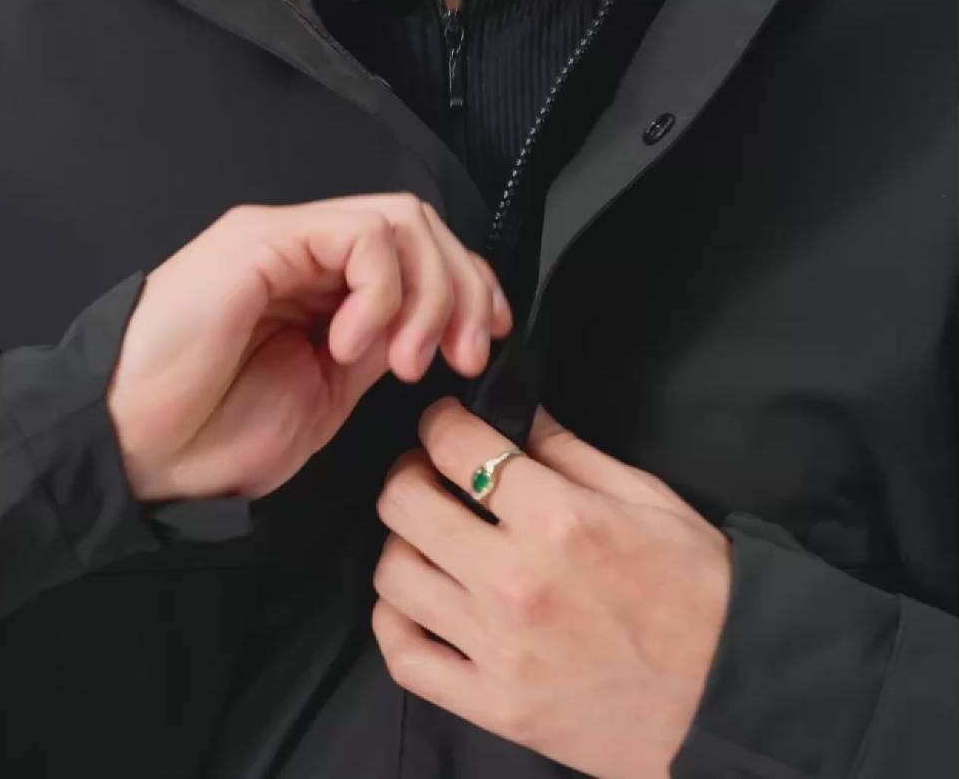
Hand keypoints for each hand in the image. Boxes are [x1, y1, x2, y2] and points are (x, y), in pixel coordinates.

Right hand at [106, 196, 511, 503]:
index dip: (470, 287)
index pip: (421, 253)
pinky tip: (354, 345)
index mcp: (325, 287)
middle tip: (464, 356)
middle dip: (465, 289)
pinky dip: (381, 291)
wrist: (135, 452)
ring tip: (407, 361)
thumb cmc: (214, 434)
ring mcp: (285, 240)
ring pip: (402, 221)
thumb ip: (377, 348)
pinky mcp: (262, 240)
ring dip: (430, 294)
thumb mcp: (327, 393)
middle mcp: (308, 252)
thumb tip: (439, 329)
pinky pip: (360, 236)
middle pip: (422, 226)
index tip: (489, 342)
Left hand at [372, 398, 731, 778]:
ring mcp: (499, 651)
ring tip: (431, 538)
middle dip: (410, 472)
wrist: (729, 700)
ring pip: (394, 575)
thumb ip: (569, 451)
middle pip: (405, 504)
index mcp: (559, 520)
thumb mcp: (646, 497)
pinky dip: (394, 621)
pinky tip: (418, 600)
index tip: (445, 422)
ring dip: (403, 543)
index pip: (457, 447)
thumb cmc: (700, 590)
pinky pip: (405, 658)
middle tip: (431, 473)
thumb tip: (515, 414)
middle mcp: (517, 582)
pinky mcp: (494, 708)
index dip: (440, 420)